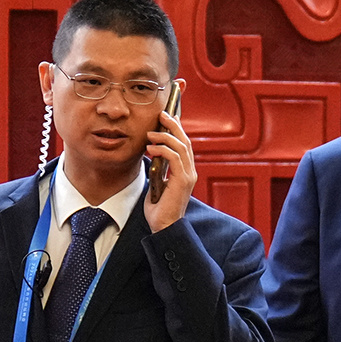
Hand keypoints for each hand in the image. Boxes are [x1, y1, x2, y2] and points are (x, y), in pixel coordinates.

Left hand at [143, 105, 196, 229]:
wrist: (164, 227)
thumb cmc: (159, 209)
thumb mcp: (158, 183)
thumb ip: (159, 169)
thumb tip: (152, 153)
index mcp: (186, 172)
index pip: (184, 145)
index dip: (177, 130)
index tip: (167, 117)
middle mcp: (190, 172)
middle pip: (185, 141)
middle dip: (174, 125)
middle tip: (163, 114)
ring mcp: (188, 176)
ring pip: (181, 147)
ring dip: (165, 136)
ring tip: (150, 132)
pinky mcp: (183, 181)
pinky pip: (174, 157)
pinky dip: (162, 149)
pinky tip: (150, 148)